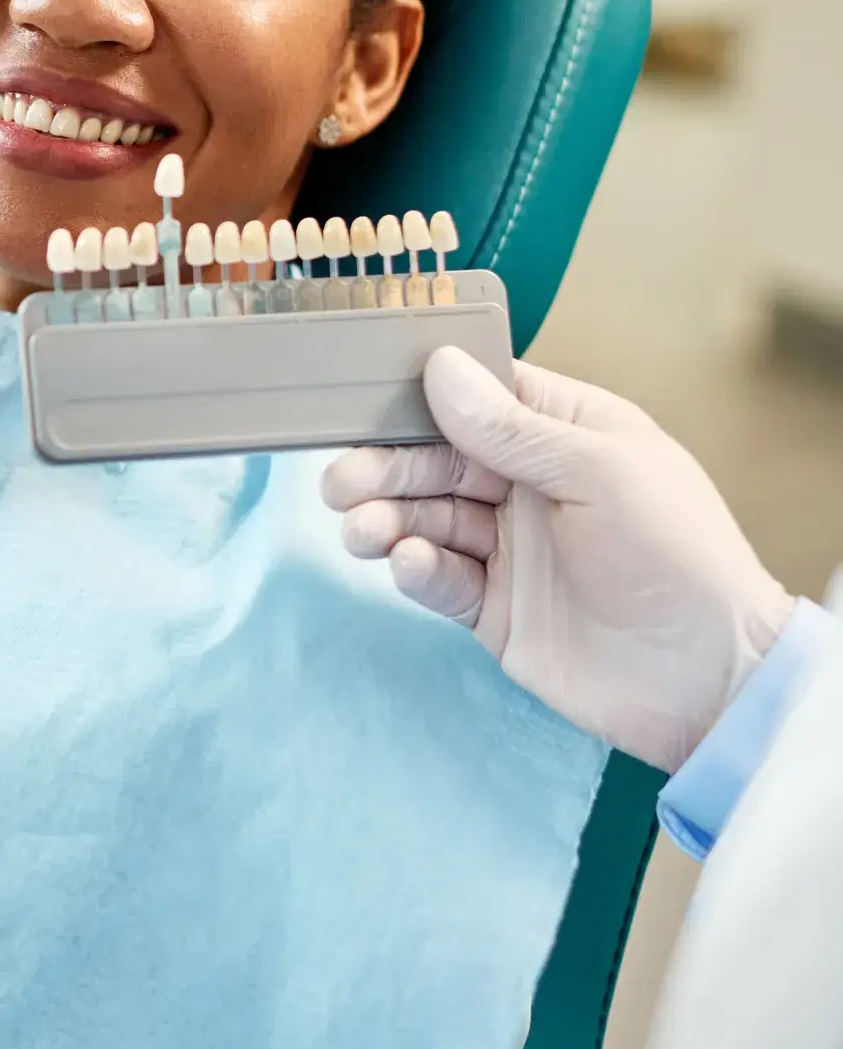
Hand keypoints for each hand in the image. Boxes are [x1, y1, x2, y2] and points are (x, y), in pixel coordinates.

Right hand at [320, 347, 794, 772]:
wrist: (710, 681)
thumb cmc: (677, 555)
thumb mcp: (600, 473)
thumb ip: (512, 428)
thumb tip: (440, 368)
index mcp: (563, 434)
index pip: (478, 397)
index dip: (422, 395)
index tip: (363, 397)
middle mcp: (529, 484)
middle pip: (436, 460)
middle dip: (385, 467)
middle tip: (339, 482)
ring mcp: (509, 548)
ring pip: (426, 517)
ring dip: (387, 518)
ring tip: (363, 530)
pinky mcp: (494, 608)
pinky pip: (439, 577)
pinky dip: (415, 568)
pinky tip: (408, 564)